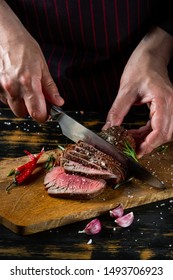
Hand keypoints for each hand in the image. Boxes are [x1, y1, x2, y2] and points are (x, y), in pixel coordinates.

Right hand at [0, 1, 63, 121]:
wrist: (5, 35)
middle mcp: (13, 88)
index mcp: (29, 83)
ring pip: (14, 107)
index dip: (43, 116)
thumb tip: (58, 102)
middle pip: (24, 113)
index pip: (37, 113)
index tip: (47, 112)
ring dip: (21, 103)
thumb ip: (50, 88)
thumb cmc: (24, 48)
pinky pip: (5, 100)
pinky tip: (15, 84)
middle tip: (37, 99)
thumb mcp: (42, 67)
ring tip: (25, 88)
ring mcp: (2, 88)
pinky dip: (12, 97)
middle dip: (32, 109)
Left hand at [103, 27, 172, 156]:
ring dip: (147, 139)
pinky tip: (134, 133)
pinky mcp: (164, 107)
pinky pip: (158, 125)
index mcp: (164, 100)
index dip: (149, 144)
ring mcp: (169, 106)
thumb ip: (117, 111)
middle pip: (165, 134)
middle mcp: (171, 105)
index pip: (161, 130)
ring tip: (130, 141)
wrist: (151, 55)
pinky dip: (147, 132)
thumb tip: (108, 129)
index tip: (137, 153)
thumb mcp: (126, 89)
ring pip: (163, 132)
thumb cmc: (141, 66)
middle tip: (131, 149)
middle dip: (148, 144)